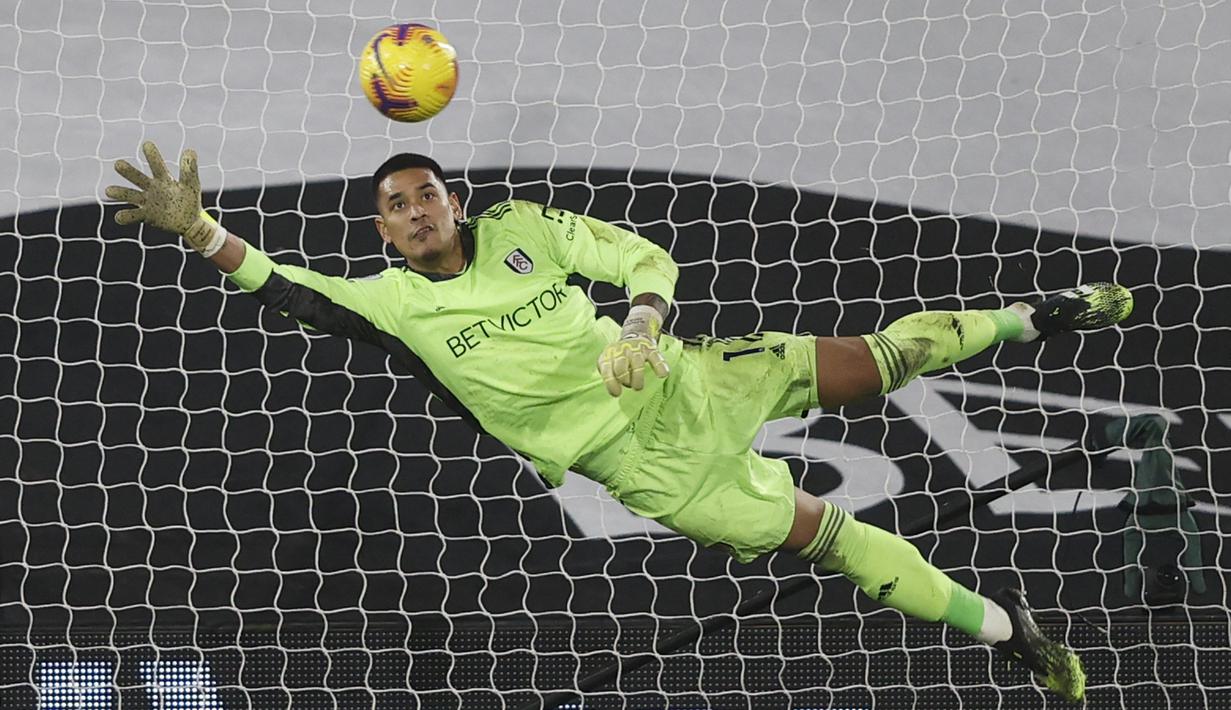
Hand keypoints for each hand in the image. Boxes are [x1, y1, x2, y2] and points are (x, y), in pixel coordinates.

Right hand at [105, 141, 224, 256]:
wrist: (189, 222)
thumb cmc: (189, 200)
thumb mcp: (191, 185)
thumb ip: (189, 170)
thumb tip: (190, 150)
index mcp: (164, 179)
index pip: (157, 165)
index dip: (153, 156)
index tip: (147, 144)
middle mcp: (152, 188)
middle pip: (138, 178)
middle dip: (128, 172)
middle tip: (118, 164)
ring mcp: (148, 202)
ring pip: (131, 195)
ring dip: (120, 193)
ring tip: (108, 190)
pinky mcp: (146, 216)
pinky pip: (133, 216)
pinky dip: (125, 216)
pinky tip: (119, 217)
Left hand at [597, 304, 669, 396]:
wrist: (636, 334)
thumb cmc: (621, 356)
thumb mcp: (610, 362)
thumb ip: (609, 373)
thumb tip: (615, 391)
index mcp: (609, 355)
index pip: (607, 371)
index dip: (612, 384)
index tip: (617, 394)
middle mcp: (622, 350)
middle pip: (621, 368)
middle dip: (625, 381)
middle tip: (630, 386)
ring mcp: (636, 348)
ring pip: (637, 365)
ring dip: (638, 380)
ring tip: (638, 387)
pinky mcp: (650, 348)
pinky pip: (656, 358)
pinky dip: (660, 367)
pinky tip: (662, 375)